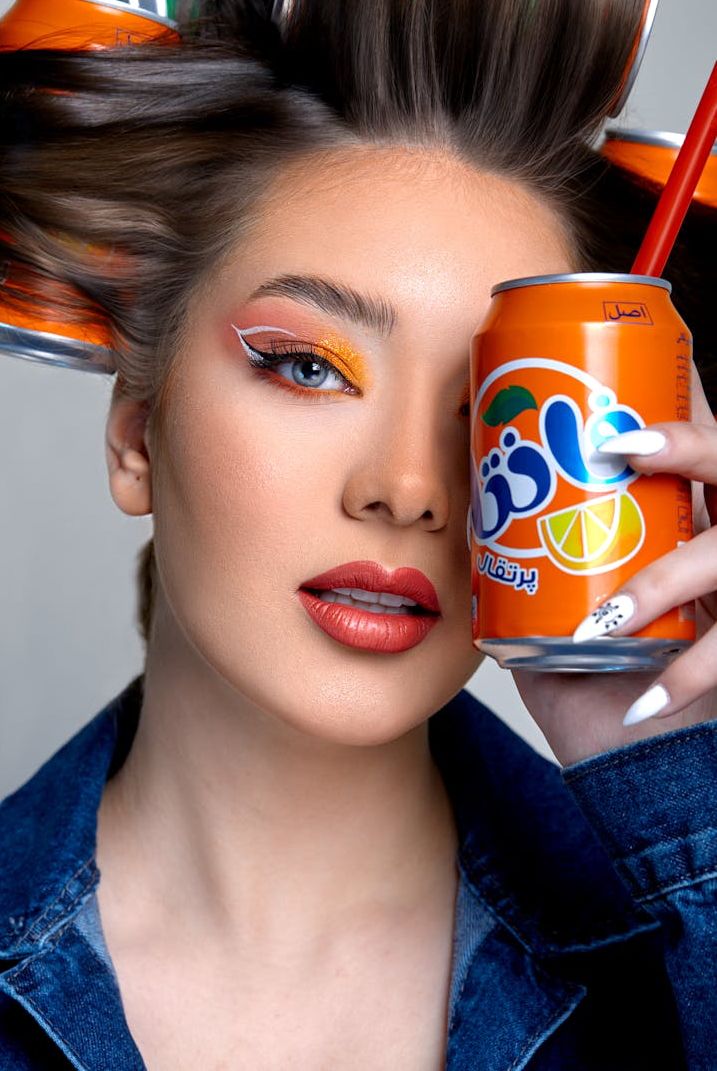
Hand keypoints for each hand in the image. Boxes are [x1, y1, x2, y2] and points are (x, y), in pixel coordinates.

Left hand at [513, 367, 716, 766]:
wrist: (635, 766)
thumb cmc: (594, 683)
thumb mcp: (556, 616)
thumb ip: (530, 567)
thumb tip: (475, 520)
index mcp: (684, 527)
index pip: (697, 453)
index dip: (678, 416)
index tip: (622, 404)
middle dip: (690, 447)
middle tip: (624, 447)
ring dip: (665, 580)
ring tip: (609, 616)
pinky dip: (685, 677)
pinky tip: (643, 700)